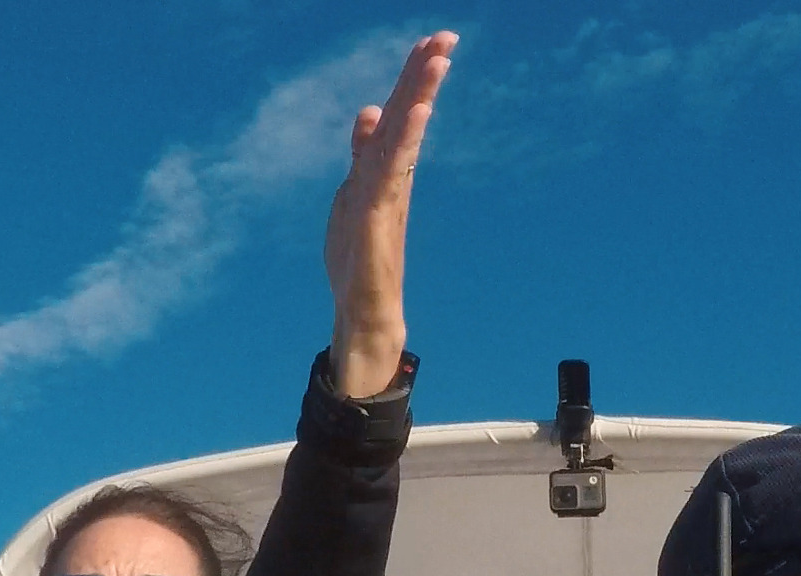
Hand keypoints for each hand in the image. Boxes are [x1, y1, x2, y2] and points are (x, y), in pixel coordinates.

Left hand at [325, 32, 456, 396]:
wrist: (365, 313)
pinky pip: (389, 171)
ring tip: (438, 60)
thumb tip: (369, 113)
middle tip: (447, 36)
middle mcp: (391, 178)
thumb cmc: (361, 260)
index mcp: (384, 171)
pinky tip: (413, 113)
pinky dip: (403, 140)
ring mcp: (387, 197)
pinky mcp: (377, 218)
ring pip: (403, 137)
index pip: (400, 115)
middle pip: (407, 117)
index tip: (433, 42)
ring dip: (419, 96)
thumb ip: (362, 156)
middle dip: (423, 75)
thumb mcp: (353, 195)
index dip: (414, 79)